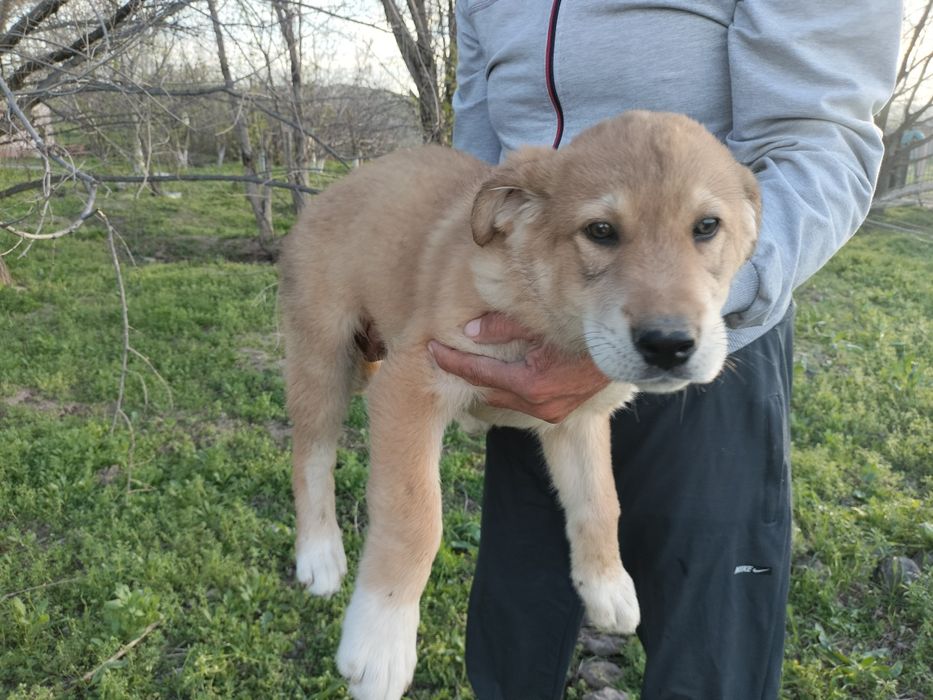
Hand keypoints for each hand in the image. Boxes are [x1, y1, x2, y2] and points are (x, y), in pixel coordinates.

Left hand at [428, 313, 609, 422]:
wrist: (631, 355)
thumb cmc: (586, 335)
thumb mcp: (544, 327)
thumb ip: (505, 327)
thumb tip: (471, 330)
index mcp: (530, 384)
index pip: (478, 374)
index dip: (451, 361)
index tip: (430, 348)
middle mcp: (538, 405)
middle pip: (487, 389)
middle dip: (464, 372)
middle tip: (441, 353)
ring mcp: (549, 413)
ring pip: (503, 397)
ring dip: (485, 381)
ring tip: (465, 362)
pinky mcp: (558, 413)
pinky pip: (521, 401)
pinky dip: (506, 387)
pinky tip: (500, 373)